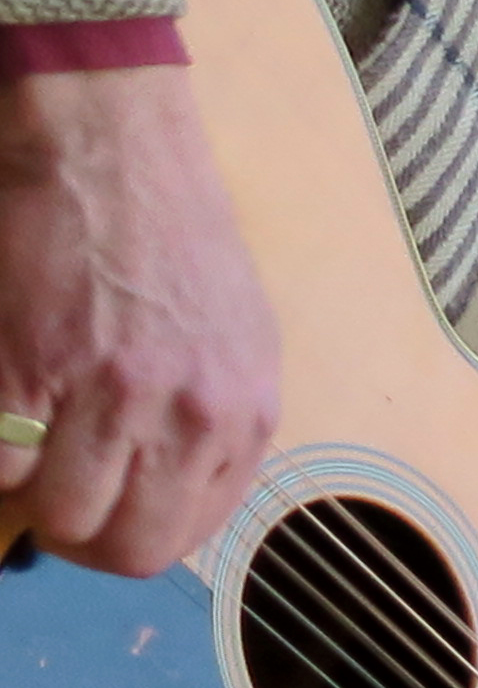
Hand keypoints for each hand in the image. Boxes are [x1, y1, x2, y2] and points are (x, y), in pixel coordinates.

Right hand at [0, 65, 278, 575]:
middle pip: (127, 548)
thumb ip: (206, 421)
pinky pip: (0, 464)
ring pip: (62, 515)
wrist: (106, 140)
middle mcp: (192, 416)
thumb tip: (152, 492)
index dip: (126, 531)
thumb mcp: (232, 336)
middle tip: (46, 496)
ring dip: (27, 498)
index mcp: (244, 413)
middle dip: (77, 535)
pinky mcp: (30, 366)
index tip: (95, 507)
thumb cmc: (164, 229)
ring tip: (21, 447)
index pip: (183, 534)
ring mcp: (112, 394)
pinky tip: (2, 413)